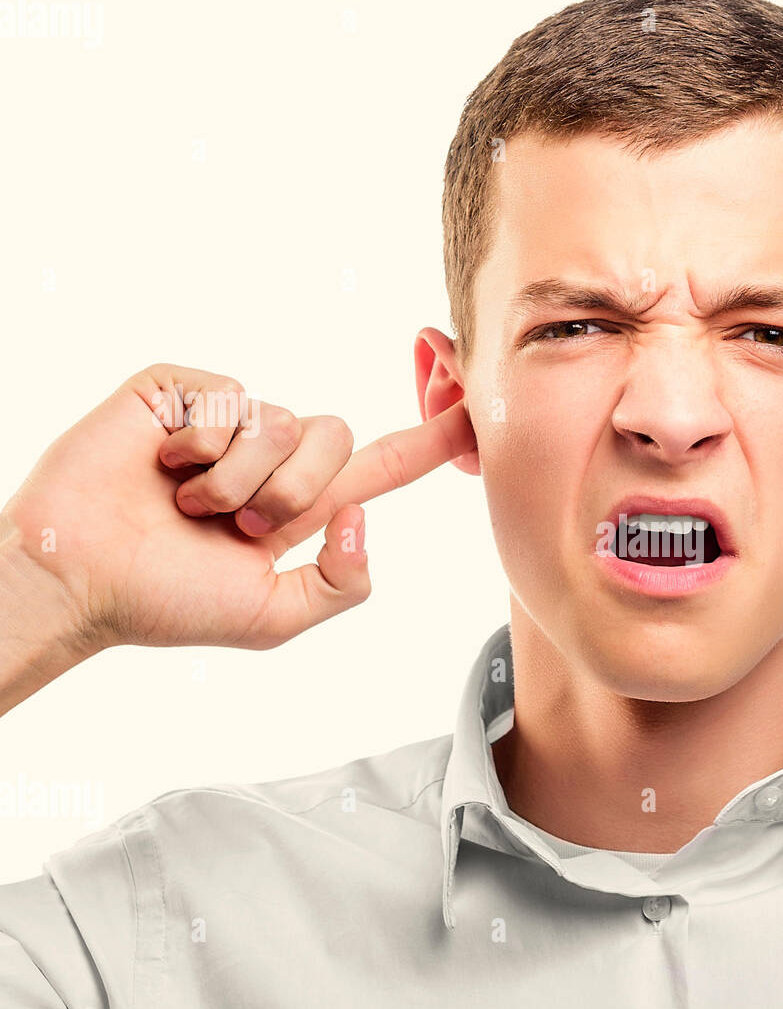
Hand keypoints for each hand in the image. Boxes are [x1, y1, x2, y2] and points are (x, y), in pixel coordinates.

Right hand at [1, 364, 473, 651]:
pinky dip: (198, 444)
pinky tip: (161, 463)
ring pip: (284, 422)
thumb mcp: (274, 617)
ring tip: (187, 502)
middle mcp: (271, 457)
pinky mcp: (184, 391)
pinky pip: (230, 398)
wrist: (81, 578)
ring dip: (236, 479)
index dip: (430, 441)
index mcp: (301, 506)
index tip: (475, 410)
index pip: (381, 466)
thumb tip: (365, 516)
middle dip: (292, 492)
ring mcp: (227, 421)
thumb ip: (343, 582)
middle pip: (339, 439)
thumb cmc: (166, 601)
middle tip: (233, 525)